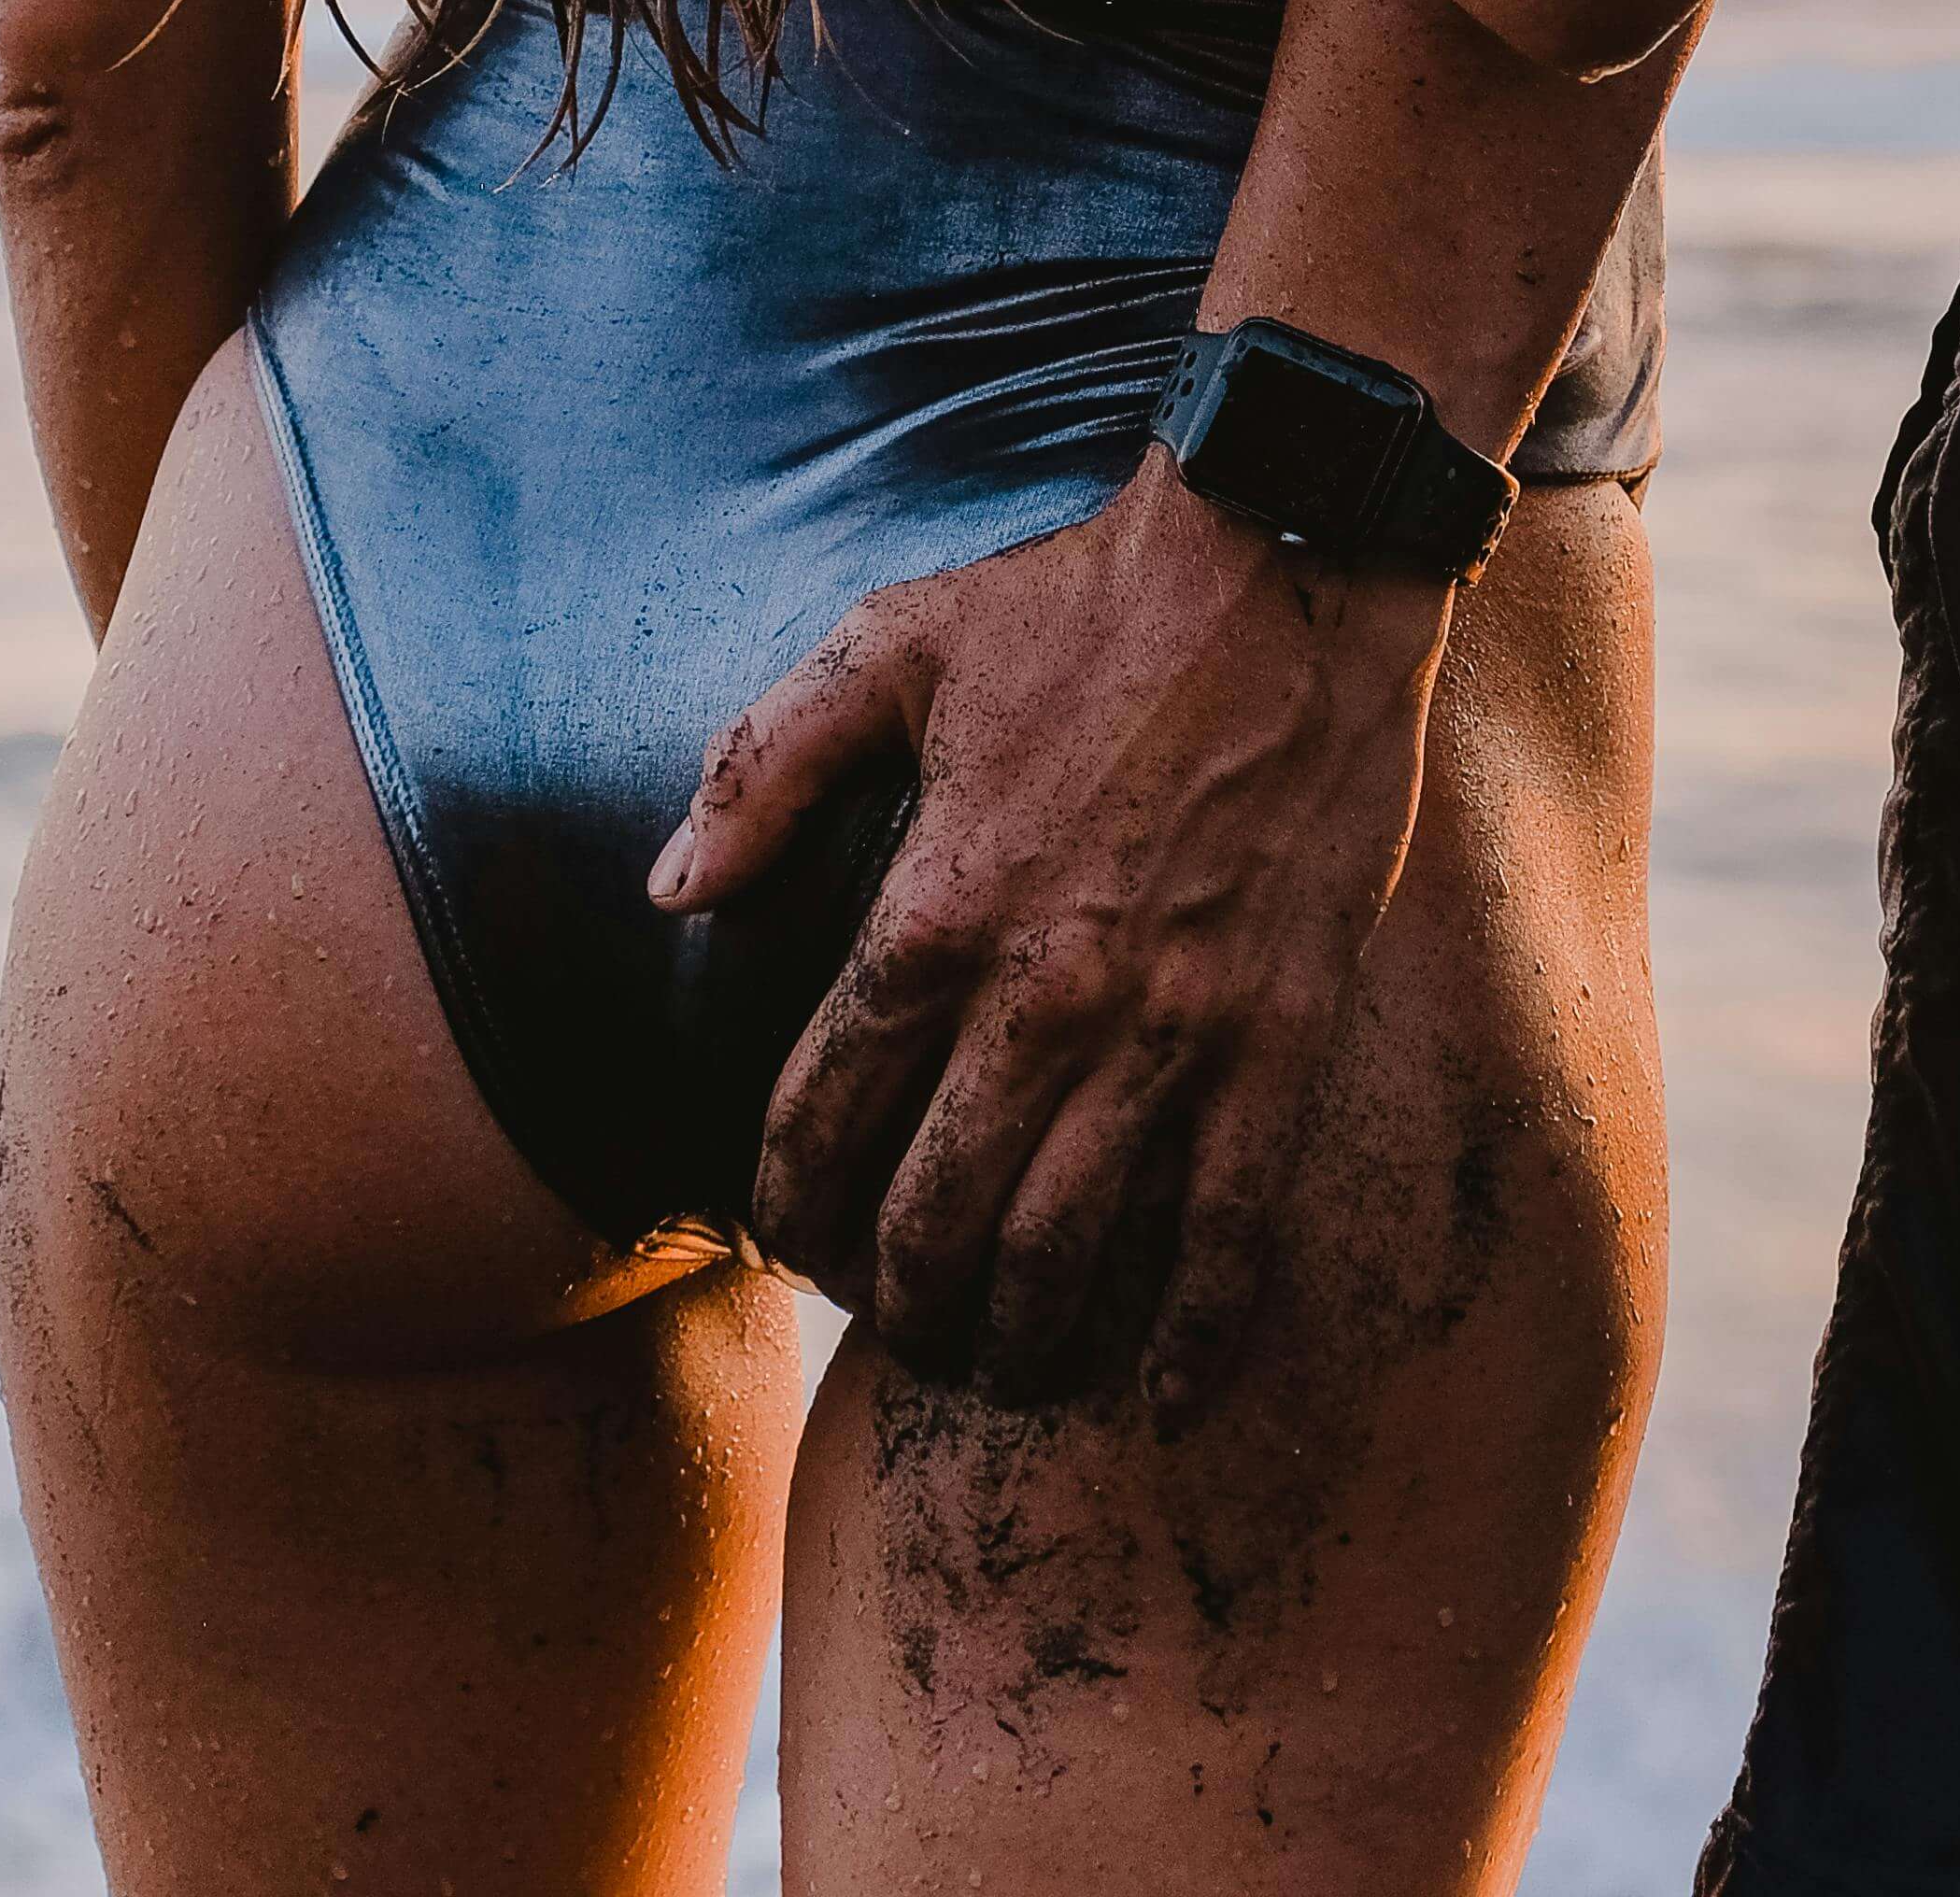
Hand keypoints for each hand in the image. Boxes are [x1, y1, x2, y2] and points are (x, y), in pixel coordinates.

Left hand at [649, 460, 1456, 1413]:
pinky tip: (1159, 1395)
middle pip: (936, 1218)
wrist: (1288, 563)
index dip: (788, 1207)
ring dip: (1016, 1338)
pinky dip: (1191, 1332)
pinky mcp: (1279, 1035)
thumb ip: (762, 769)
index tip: (786, 1242)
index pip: (823, 1119)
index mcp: (933, 911)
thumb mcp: (886, 646)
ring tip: (993, 1367)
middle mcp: (1044, 998)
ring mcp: (1170, 1030)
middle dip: (897, 1301)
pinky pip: (1230, 1225)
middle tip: (891, 1323)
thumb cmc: (1078, 602)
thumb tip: (671, 891)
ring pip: (1068, 1250)